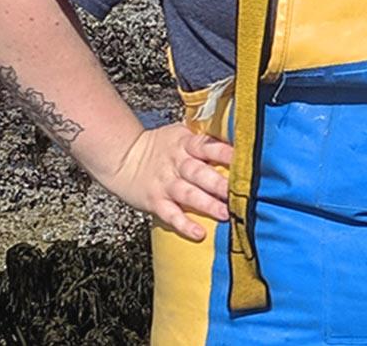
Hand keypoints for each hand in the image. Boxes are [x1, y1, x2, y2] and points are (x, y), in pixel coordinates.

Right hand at [103, 124, 233, 240]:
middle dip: (218, 183)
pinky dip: (184, 225)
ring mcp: (165, 184)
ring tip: (226, 213)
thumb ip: (203, 138)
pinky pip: (171, 215)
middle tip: (239, 191)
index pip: (206, 145)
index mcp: (185, 143)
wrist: (123, 157)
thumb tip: (235, 133)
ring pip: (188, 195)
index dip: (224, 152)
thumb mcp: (180, 134)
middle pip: (199, 172)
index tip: (243, 158)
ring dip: (207, 205)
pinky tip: (199, 233)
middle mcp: (176, 163)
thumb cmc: (159, 145)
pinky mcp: (155, 202)